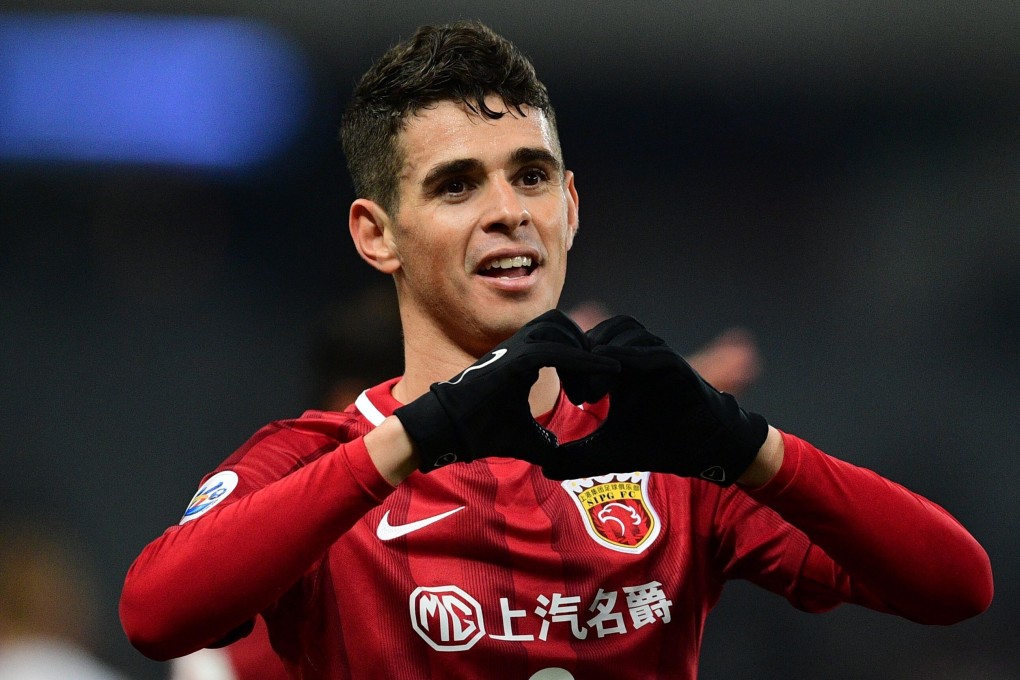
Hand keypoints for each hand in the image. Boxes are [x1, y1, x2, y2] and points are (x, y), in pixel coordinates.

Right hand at [394, 309, 618, 472]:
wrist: (447, 431)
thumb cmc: (478, 431)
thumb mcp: (522, 437)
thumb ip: (541, 439)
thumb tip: (556, 450)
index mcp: (522, 357)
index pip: (562, 340)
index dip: (585, 358)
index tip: (601, 388)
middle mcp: (520, 346)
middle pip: (565, 325)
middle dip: (588, 348)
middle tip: (599, 386)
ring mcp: (515, 349)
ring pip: (562, 329)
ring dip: (587, 352)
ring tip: (600, 383)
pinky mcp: (514, 359)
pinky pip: (557, 349)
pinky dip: (583, 360)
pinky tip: (603, 374)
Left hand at [547, 315, 767, 484]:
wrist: (703, 452)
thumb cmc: (658, 445)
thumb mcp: (608, 454)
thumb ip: (577, 458)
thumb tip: (545, 470)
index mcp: (620, 368)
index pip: (588, 344)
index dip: (571, 360)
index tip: (563, 393)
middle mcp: (638, 357)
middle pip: (604, 330)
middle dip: (584, 353)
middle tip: (575, 392)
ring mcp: (659, 358)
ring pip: (627, 332)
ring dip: (606, 353)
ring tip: (592, 392)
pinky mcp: (678, 367)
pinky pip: (654, 351)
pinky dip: (633, 359)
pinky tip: (615, 379)